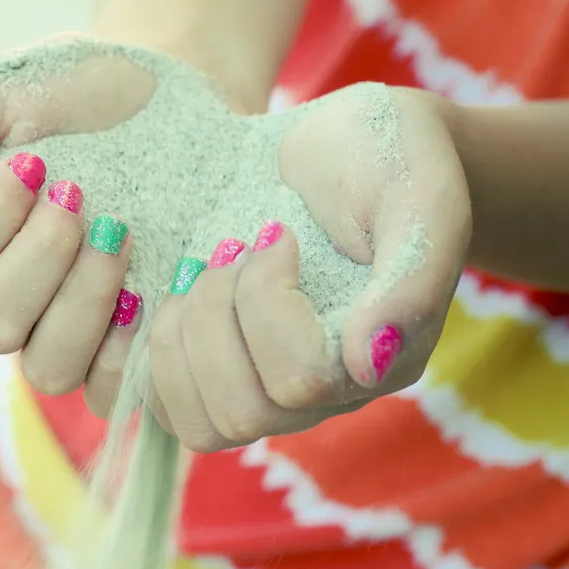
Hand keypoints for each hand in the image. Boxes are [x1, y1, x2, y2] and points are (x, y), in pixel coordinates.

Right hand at [0, 35, 261, 408]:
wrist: (163, 92)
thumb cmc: (64, 90)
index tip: (33, 163)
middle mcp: (1, 300)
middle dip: (38, 257)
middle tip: (77, 193)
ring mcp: (62, 330)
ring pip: (47, 368)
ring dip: (82, 301)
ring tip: (116, 230)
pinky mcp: (122, 346)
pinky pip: (108, 389)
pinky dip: (126, 345)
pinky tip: (144, 283)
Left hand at [146, 87, 471, 451]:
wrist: (341, 143)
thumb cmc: (388, 160)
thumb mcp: (420, 199)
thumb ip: (414, 280)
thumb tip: (369, 364)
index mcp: (379, 362)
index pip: (300, 380)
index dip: (266, 304)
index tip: (273, 233)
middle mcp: (325, 396)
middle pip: (241, 414)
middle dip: (214, 318)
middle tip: (228, 251)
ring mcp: (266, 394)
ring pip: (196, 425)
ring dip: (177, 337)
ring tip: (198, 274)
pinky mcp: (215, 379)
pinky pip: (164, 409)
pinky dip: (148, 351)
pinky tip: (172, 293)